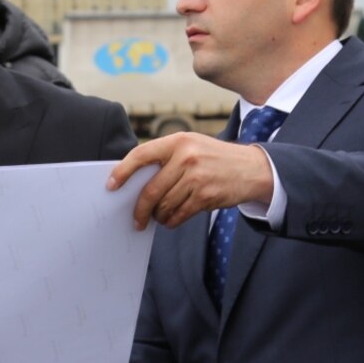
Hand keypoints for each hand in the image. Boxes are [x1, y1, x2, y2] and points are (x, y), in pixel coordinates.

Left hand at [109, 133, 275, 229]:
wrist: (251, 168)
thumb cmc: (214, 158)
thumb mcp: (191, 145)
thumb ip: (166, 157)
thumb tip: (135, 181)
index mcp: (178, 141)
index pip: (141, 155)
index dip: (122, 171)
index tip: (111, 185)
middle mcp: (186, 157)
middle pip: (151, 190)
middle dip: (140, 209)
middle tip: (136, 220)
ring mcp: (197, 177)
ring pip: (164, 205)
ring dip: (159, 216)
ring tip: (159, 217)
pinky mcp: (206, 196)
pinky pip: (179, 214)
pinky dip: (172, 221)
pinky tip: (171, 220)